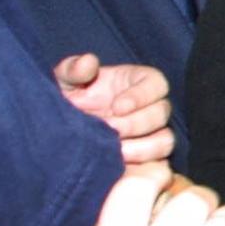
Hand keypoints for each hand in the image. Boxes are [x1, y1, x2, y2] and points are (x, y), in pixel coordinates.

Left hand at [54, 54, 173, 165]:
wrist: (59, 133)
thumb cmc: (67, 100)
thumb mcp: (63, 82)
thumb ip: (73, 70)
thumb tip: (87, 62)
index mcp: (136, 82)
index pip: (156, 83)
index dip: (141, 95)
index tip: (116, 106)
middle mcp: (149, 107)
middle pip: (162, 112)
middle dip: (136, 123)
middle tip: (110, 130)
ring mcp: (151, 133)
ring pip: (166, 139)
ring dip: (144, 147)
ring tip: (117, 151)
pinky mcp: (147, 156)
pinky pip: (159, 161)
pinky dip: (142, 162)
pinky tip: (120, 163)